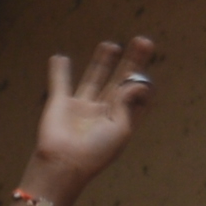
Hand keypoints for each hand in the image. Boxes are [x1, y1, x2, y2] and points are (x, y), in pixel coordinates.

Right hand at [27, 36, 157, 205]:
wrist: (64, 164)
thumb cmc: (96, 152)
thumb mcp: (121, 129)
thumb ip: (127, 102)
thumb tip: (137, 81)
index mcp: (119, 121)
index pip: (135, 98)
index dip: (143, 85)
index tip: (146, 77)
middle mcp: (102, 112)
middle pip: (119, 81)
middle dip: (132, 62)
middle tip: (144, 41)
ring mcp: (80, 107)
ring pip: (94, 78)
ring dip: (102, 61)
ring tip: (111, 44)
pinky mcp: (60, 103)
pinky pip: (59, 83)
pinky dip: (58, 71)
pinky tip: (59, 58)